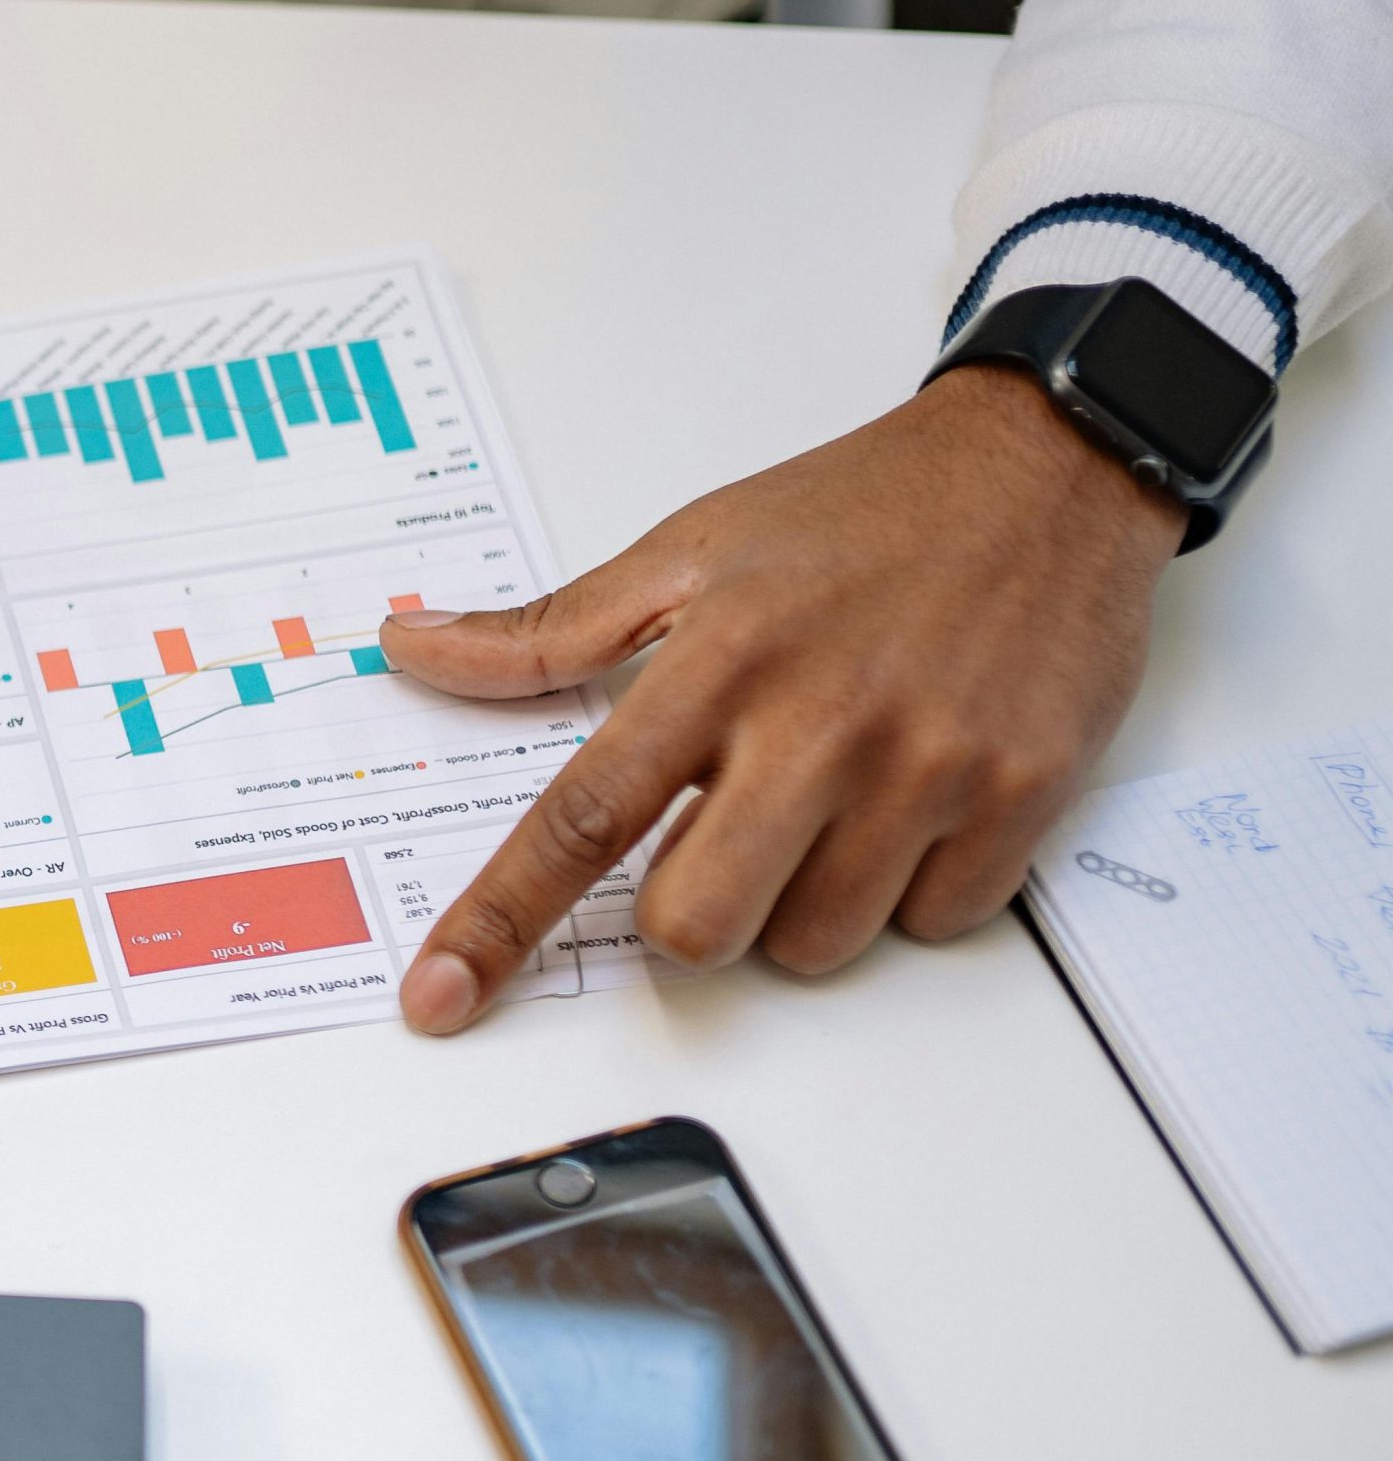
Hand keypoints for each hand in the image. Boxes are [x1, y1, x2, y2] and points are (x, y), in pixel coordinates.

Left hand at [383, 365, 1181, 1029]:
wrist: (1047, 464)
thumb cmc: (862, 509)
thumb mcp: (689, 544)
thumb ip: (547, 629)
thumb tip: (414, 649)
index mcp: (718, 662)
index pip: (580, 820)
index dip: (498, 921)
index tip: (440, 997)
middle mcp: (821, 724)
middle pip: (698, 923)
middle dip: (689, 912)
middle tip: (720, 835)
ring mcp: (928, 768)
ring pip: (814, 944)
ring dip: (800, 902)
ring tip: (830, 799)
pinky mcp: (1023, 797)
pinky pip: (930, 924)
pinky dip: (906, 890)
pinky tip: (912, 802)